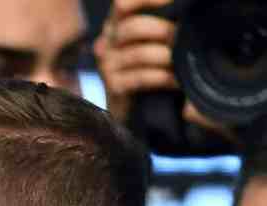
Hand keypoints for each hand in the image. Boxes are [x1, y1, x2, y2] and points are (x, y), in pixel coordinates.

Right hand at [94, 0, 177, 123]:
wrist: (132, 106)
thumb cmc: (149, 65)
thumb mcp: (151, 38)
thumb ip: (161, 19)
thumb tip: (188, 6)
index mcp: (116, 23)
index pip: (122, 4)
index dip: (145, 0)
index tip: (169, 2)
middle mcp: (107, 42)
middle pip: (132, 27)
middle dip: (162, 30)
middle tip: (183, 35)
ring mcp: (107, 66)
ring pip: (138, 54)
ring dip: (167, 56)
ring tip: (184, 60)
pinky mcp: (113, 87)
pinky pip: (141, 78)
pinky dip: (164, 78)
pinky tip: (178, 81)